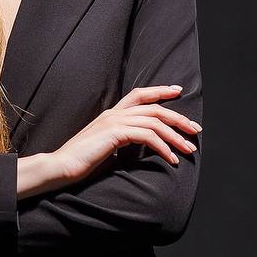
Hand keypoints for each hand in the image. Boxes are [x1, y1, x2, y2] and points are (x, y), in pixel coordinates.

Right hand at [51, 84, 200, 183]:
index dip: (160, 90)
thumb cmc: (81, 161)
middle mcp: (115, 113)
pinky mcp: (115, 133)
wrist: (61, 166)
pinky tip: (170, 159)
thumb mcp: (106, 147)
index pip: (140, 94)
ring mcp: (114, 121)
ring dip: (175, 137)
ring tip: (188, 150)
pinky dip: (163, 147)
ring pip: (155, 122)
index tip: (178, 91)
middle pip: (155, 108)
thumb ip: (121, 140)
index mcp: (112, 114)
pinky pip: (147, 136)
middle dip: (179, 119)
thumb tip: (140, 145)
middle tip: (195, 131)